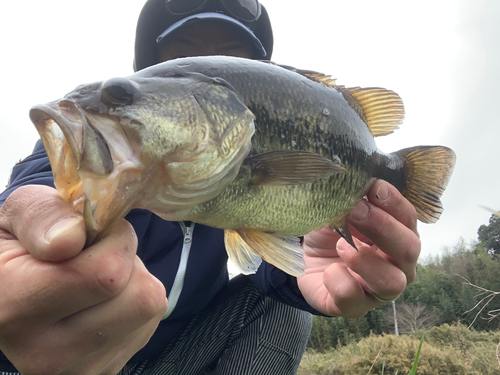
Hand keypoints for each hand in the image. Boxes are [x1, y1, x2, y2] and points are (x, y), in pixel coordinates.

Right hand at [0, 185, 166, 374]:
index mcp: (15, 307)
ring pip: (149, 309)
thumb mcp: (20, 214)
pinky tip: (103, 299)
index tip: (92, 232)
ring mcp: (77, 369)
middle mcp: (45, 353)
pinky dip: (134, 301)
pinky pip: (148, 323)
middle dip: (128, 261)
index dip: (114, 239)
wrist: (12, 290)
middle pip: (139, 297)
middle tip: (97, 254)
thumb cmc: (21, 244)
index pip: (107, 274)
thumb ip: (42, 216)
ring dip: (134, 281)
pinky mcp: (102, 370)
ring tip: (97, 276)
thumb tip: (70, 238)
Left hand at [298, 180, 419, 316]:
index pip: (409, 218)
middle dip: (382, 226)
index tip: (374, 186)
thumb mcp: (338, 210)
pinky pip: (354, 299)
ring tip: (341, 246)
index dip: (394, 202)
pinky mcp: (355, 308)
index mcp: (399, 236)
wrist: (306, 261)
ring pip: (391, 283)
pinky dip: (338, 281)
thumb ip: (351, 199)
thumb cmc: (331, 233)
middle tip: (355, 211)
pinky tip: (328, 270)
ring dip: (366, 259)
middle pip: (409, 249)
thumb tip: (354, 182)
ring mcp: (379, 291)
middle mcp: (398, 266)